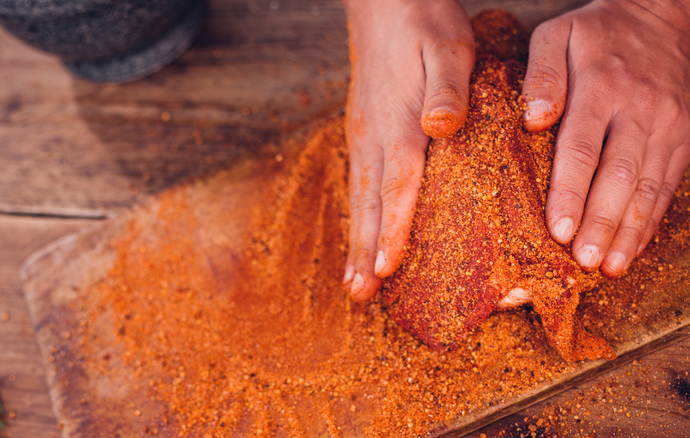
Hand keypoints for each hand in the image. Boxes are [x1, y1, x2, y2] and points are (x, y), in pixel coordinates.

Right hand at [342, 0, 474, 299]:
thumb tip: (441, 128)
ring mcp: (363, 134)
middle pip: (368, 202)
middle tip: (360, 294)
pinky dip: (357, 213)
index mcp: (400, 123)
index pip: (395, 185)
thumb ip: (447, 88)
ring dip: (355, 239)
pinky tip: (360, 230)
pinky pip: (358, 180)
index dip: (390, 229)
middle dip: (364, 250)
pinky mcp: (362, 129)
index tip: (383, 269)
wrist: (382, 1)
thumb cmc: (423, 23)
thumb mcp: (448, 46)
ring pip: (358, 195)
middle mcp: (375, 136)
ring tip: (354, 280)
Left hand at [522, 0, 689, 276]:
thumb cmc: (595, 32)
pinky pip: (667, 186)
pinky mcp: (682, 138)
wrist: (660, 16)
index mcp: (601, 86)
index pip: (582, 148)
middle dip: (600, 223)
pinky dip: (650, 221)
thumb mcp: (557, 34)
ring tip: (607, 267)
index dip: (570, 192)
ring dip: (628, 231)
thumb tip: (534, 119)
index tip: (557, 229)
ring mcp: (667, 126)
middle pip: (619, 176)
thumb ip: (542, 73)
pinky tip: (631, 249)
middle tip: (582, 260)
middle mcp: (639, 110)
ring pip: (648, 187)